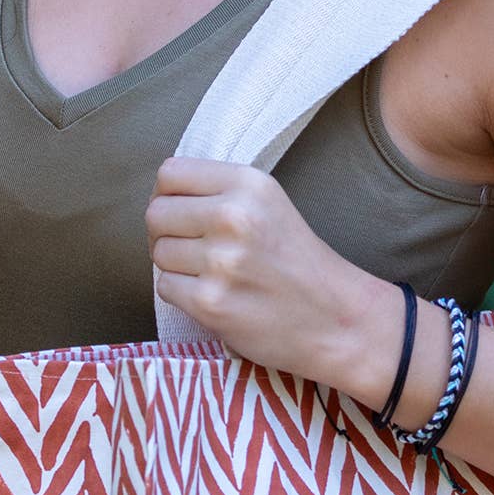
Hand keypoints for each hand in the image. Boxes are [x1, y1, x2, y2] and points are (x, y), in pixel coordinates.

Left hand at [145, 156, 369, 379]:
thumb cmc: (299, 264)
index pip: (170, 174)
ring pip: (159, 253)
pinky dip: (182, 295)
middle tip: (193, 250)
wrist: (337, 320)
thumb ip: (221, 193)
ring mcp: (220, 261)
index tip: (180, 215)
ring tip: (210, 275)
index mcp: (249, 185)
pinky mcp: (211, 302)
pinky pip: (165, 287)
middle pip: (156, 214)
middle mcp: (233, 216)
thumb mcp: (270, 206)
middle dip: (166, 234)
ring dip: (176, 267)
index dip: (166, 196)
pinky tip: (213, 296)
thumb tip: (161, 197)